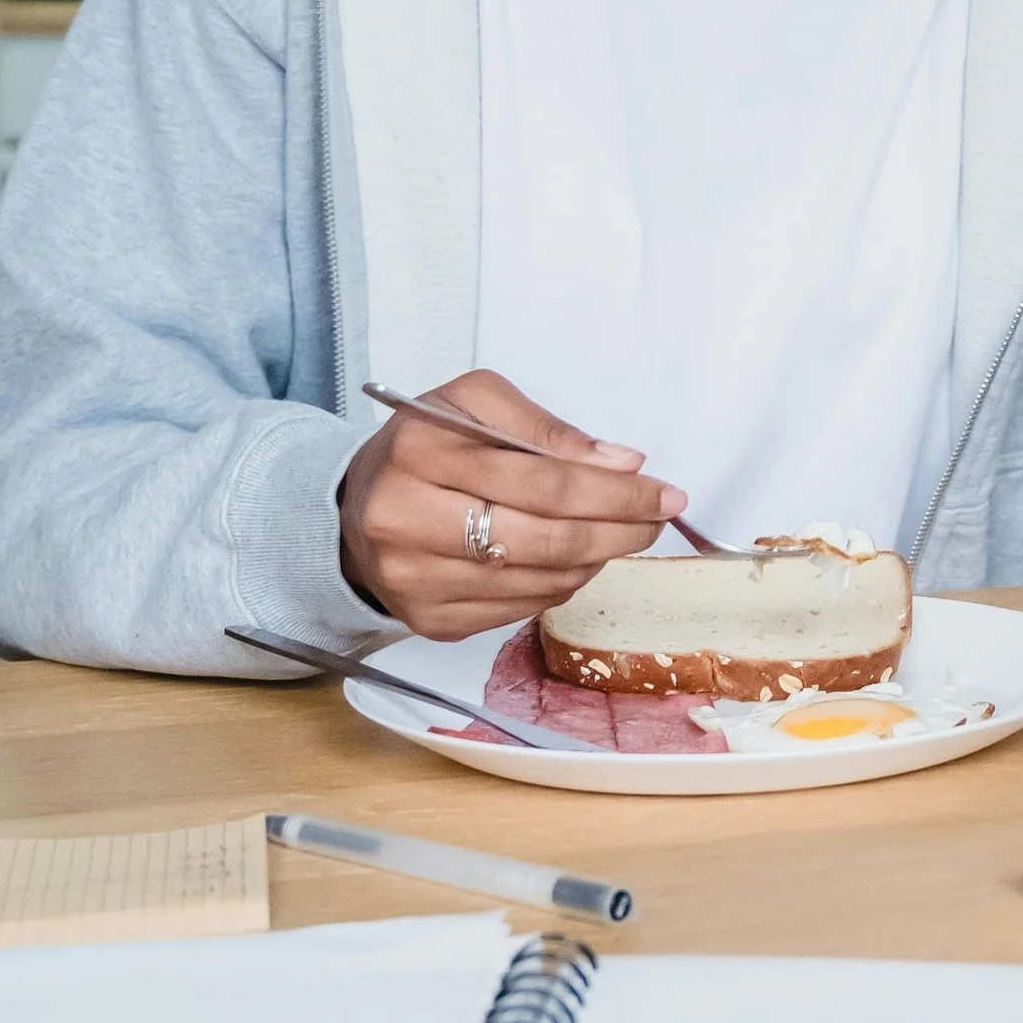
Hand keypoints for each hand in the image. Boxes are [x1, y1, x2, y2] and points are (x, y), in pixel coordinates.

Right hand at [337, 367, 685, 637]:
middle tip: (658, 520)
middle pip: (544, 538)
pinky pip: (518, 609)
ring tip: (619, 534)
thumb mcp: (474, 401)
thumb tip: (618, 463)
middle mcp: (405, 519)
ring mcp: (413, 579)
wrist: (360, 505)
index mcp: (419, 449)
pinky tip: (572, 560)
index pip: (542, 482)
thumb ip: (545, 427)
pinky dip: (559, 585)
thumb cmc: (428, 445)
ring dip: (595, 560)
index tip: (662, 491)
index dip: (613, 492)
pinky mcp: (426, 620)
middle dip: (617, 530)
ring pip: (537, 581)